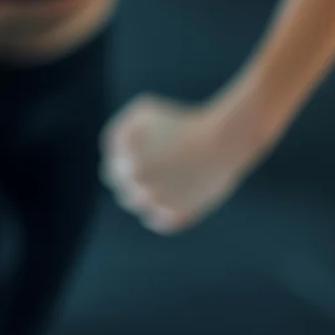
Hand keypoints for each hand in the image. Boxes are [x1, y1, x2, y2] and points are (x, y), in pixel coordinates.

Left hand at [101, 93, 254, 233]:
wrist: (223, 140)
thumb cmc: (183, 120)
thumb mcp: (144, 111)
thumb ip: (121, 129)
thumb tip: (115, 149)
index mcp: (124, 164)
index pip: (112, 174)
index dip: (123, 168)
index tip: (138, 163)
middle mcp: (136, 186)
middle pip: (124, 193)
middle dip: (133, 184)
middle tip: (152, 175)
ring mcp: (158, 203)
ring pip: (140, 208)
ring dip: (146, 199)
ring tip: (162, 186)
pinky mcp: (179, 215)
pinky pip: (159, 223)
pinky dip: (160, 216)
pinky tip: (168, 203)